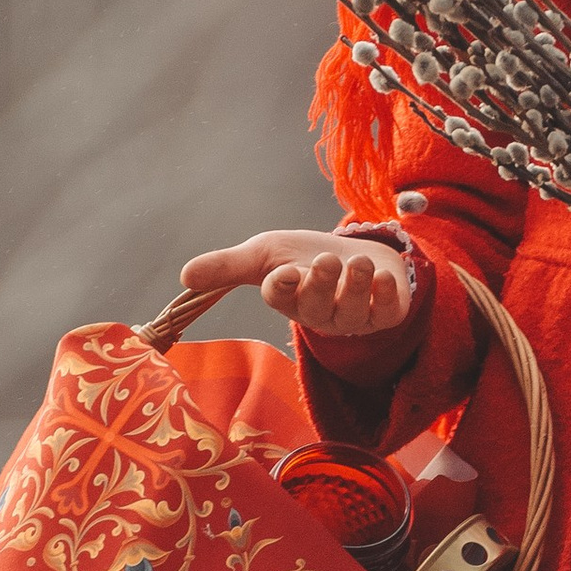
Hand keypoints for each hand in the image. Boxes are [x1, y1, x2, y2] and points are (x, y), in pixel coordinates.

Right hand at [180, 228, 416, 336]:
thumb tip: (184, 275)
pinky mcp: (385, 314)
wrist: (354, 253)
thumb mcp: (265, 254)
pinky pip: (386, 314)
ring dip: (355, 286)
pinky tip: (384, 278)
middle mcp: (319, 313)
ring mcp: (353, 317)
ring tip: (356, 262)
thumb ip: (228, 265)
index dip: (283, 286)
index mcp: (288, 298)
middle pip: (315, 307)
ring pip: (351, 312)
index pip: (280, 297)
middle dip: (320, 284)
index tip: (286, 271)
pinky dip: (386, 296)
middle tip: (325, 261)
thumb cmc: (303, 256)